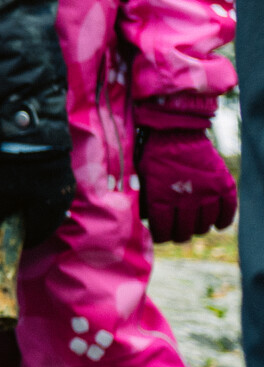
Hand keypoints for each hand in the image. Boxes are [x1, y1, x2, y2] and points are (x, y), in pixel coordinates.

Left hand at [0, 147, 78, 249]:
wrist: (32, 133)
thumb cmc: (17, 167)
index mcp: (52, 210)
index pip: (35, 237)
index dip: (16, 241)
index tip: (0, 238)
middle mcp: (64, 202)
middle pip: (42, 225)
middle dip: (22, 226)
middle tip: (4, 221)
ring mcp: (66, 188)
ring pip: (46, 210)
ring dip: (28, 212)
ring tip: (10, 205)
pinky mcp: (63, 175)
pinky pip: (48, 196)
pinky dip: (34, 199)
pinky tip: (21, 192)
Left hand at [136, 107, 235, 243]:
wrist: (176, 130)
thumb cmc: (152, 154)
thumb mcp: (139, 177)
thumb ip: (142, 200)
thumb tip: (140, 222)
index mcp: (161, 197)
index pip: (163, 231)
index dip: (161, 237)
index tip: (160, 235)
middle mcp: (186, 198)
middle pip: (184, 232)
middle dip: (178, 235)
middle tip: (176, 232)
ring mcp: (207, 192)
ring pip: (204, 225)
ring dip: (197, 228)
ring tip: (192, 224)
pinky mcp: (223, 185)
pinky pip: (228, 212)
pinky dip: (223, 221)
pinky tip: (217, 224)